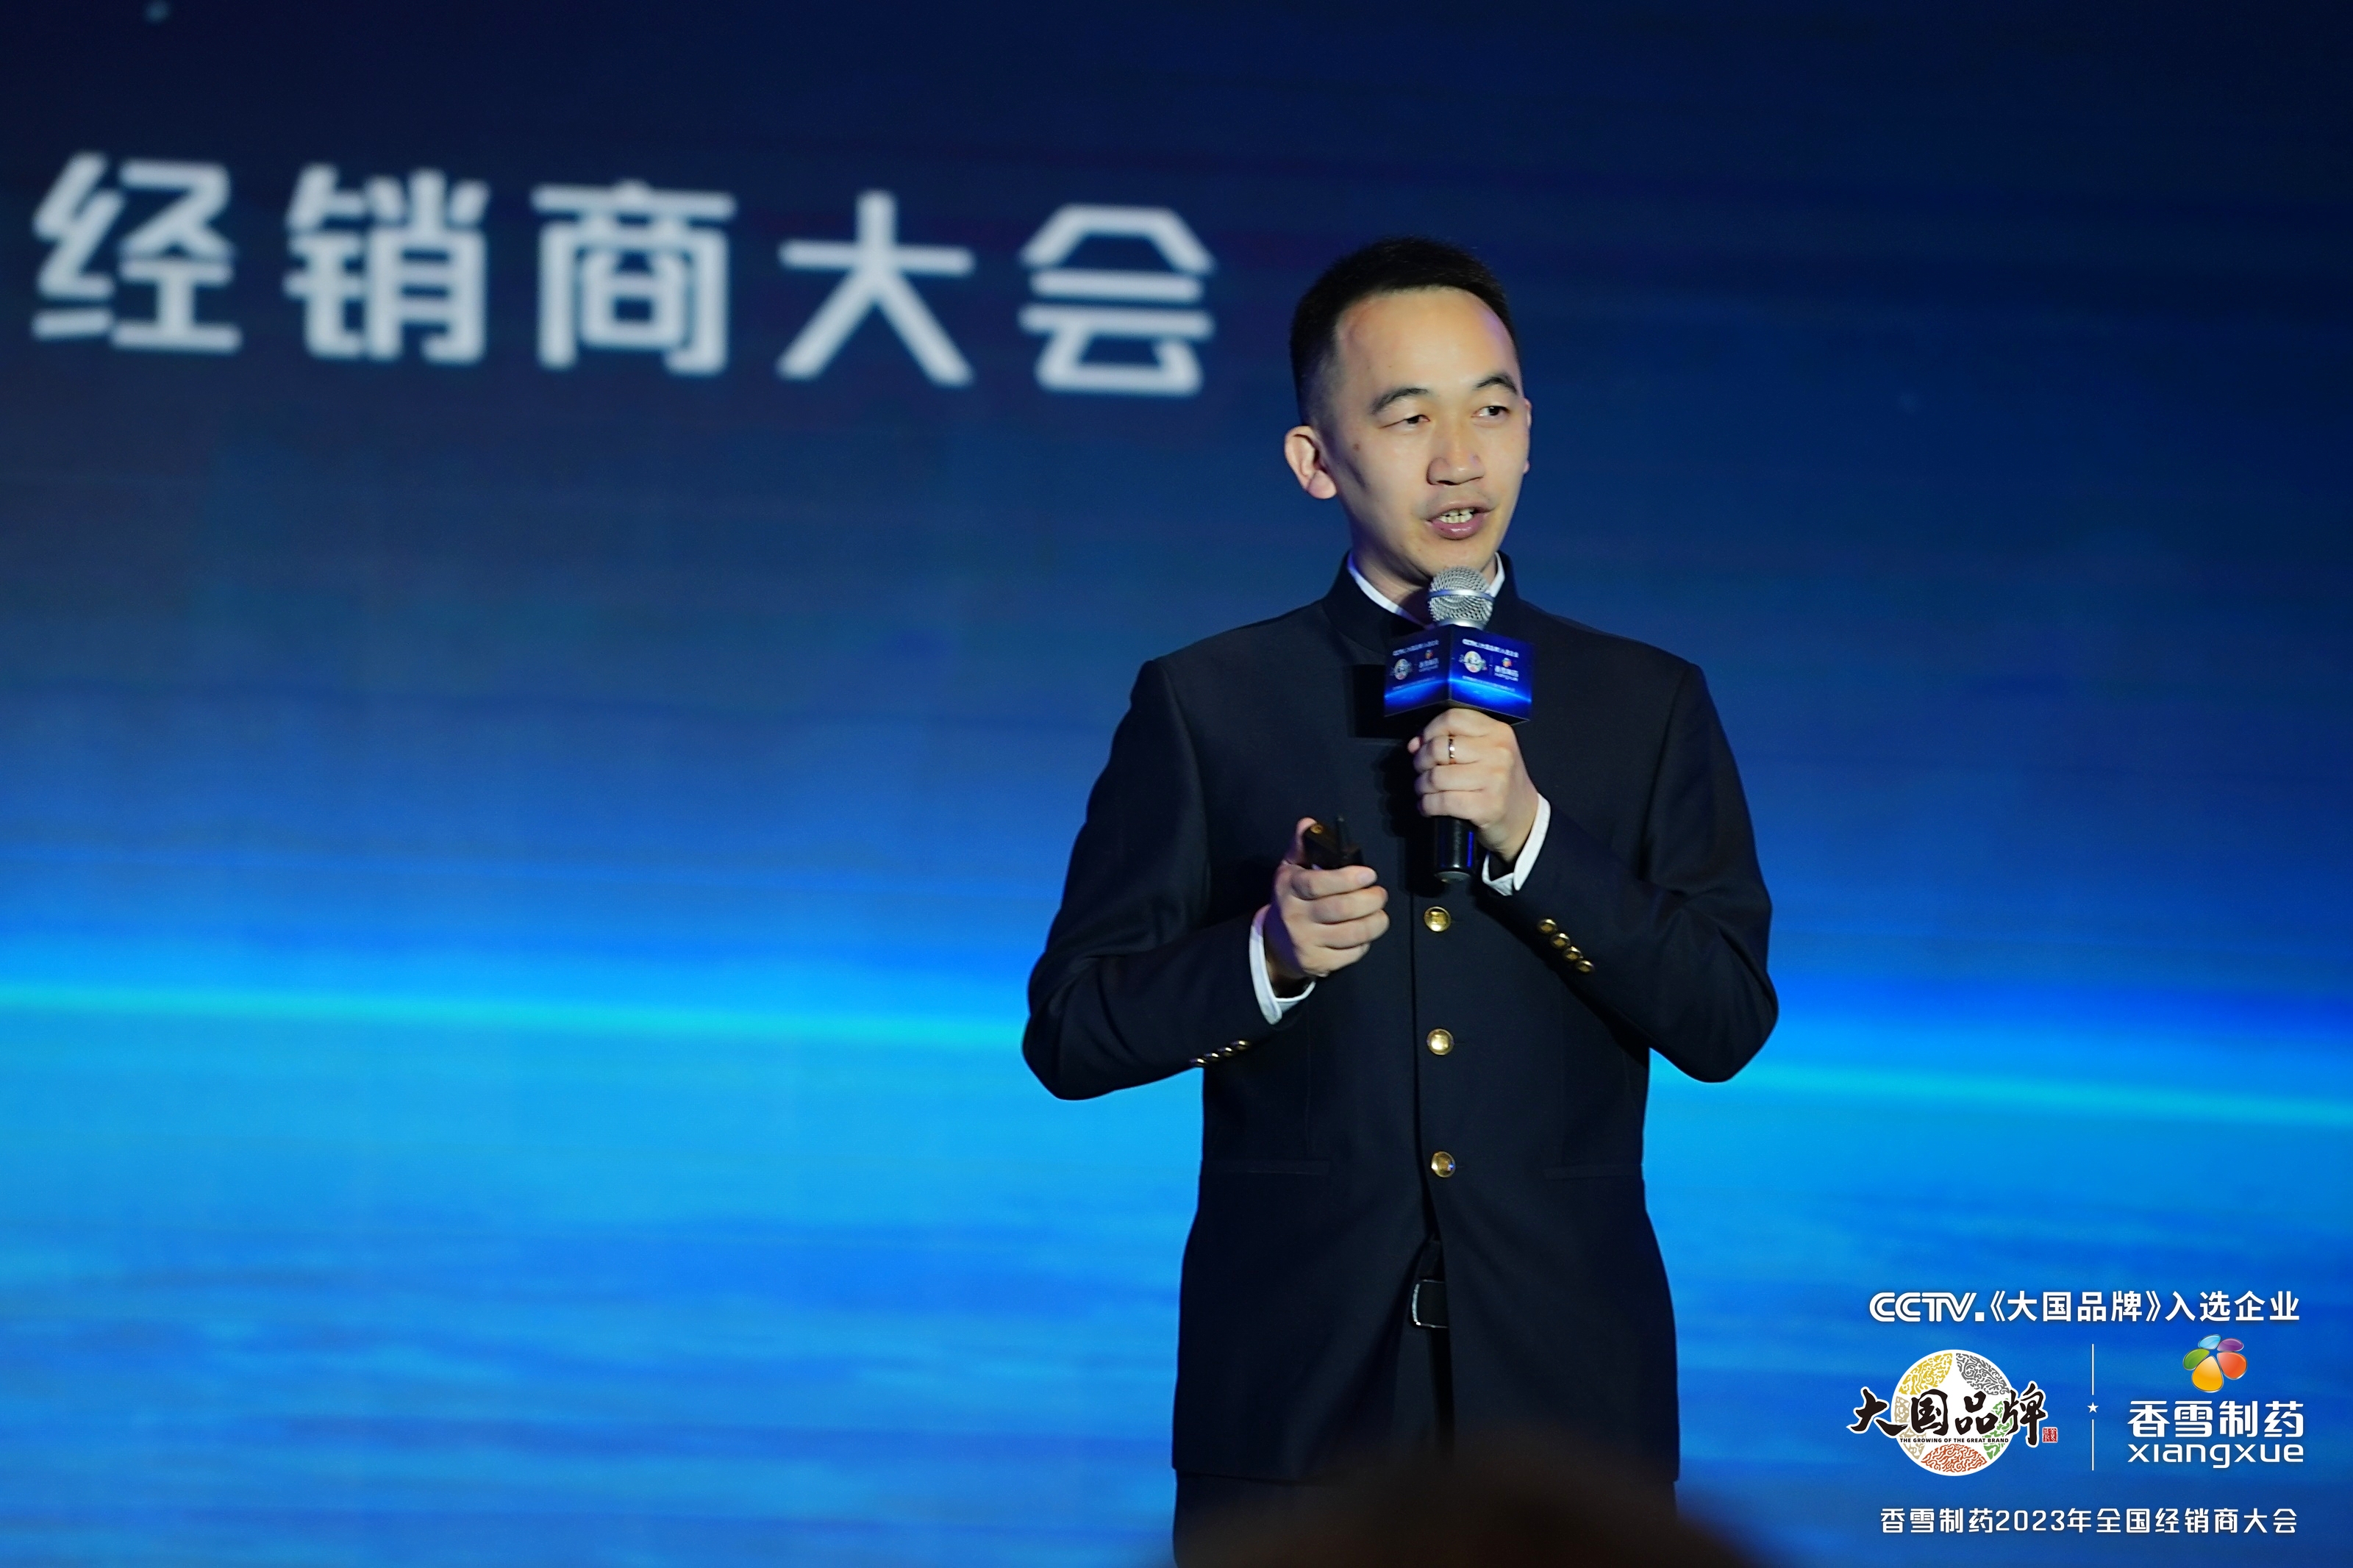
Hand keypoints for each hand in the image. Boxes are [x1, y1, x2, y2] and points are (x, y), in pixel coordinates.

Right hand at [1263, 817, 1389, 994]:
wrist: (1275, 943)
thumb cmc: (1291, 899)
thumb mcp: (1290, 869)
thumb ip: (1301, 845)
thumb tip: (1309, 823)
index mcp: (1289, 888)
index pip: (1318, 883)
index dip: (1347, 878)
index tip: (1369, 873)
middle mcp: (1295, 916)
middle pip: (1341, 910)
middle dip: (1370, 900)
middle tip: (1380, 893)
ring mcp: (1306, 942)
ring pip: (1351, 934)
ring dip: (1375, 922)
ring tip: (1380, 913)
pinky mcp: (1318, 963)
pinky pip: (1351, 953)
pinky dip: (1365, 942)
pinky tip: (1365, 933)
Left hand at [1408, 709, 1540, 863]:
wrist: (1523, 819)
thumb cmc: (1499, 783)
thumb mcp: (1486, 752)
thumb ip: (1453, 741)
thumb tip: (1415, 744)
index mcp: (1499, 732)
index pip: (1452, 718)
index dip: (1429, 731)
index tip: (1423, 744)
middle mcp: (1499, 752)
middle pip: (1439, 748)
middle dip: (1421, 762)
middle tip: (1422, 771)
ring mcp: (1494, 779)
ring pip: (1436, 776)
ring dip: (1422, 786)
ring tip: (1425, 790)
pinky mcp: (1486, 806)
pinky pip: (1441, 801)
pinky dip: (1427, 805)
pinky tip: (1428, 806)